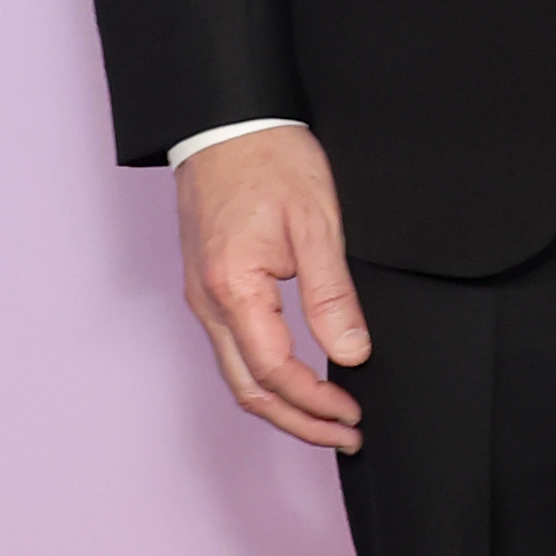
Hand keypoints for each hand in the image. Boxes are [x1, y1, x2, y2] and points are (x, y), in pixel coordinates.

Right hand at [175, 126, 368, 451]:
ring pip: (237, 374)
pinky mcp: (208, 287)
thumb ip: (332, 294)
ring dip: (281, 405)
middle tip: (345, 436)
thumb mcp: (316, 224)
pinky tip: (298, 379)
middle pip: (247, 389)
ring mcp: (202, 296)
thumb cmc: (270, 159)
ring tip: (328, 419)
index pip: (274, 372)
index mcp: (232, 288)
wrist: (225, 119)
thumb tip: (352, 352)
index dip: (315, 402)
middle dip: (297, 423)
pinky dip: (266, 377)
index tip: (353, 415)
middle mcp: (207, 301)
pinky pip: (233, 349)